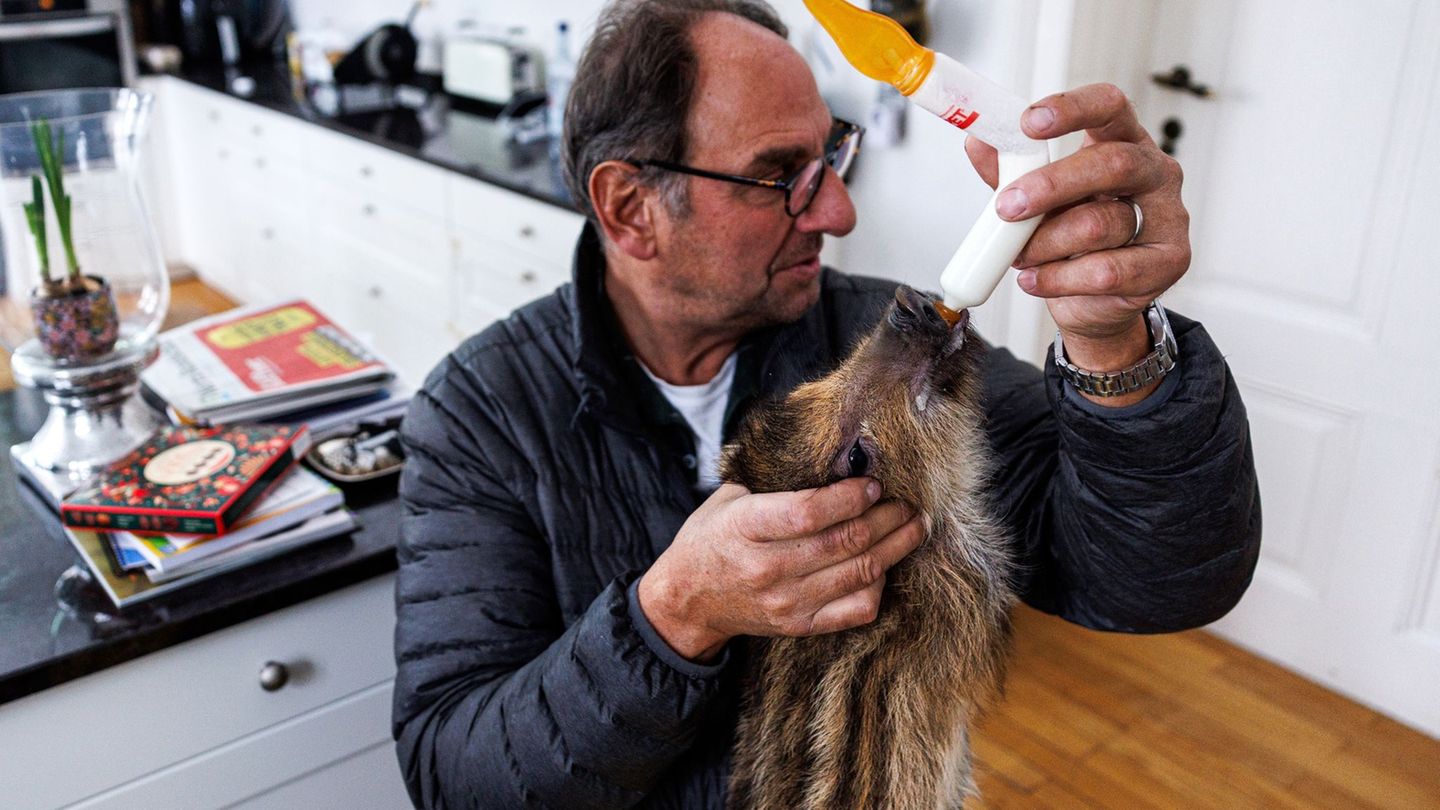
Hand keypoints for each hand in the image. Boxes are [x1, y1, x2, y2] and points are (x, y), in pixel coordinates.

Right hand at [637, 478, 927, 661]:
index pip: (809, 513)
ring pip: (859, 573)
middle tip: (909, 502)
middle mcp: (768, 568)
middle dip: (886, 518)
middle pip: (843, 542)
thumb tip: (839, 460)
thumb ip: (777, 485)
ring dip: (895, 547)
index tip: (873, 483)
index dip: (850, 497)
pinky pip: (856, 610)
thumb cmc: (713, 537)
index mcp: (746, 528)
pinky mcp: (801, 625)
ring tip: (915, 526)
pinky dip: (879, 586)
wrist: (688, 599)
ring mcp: (787, 602)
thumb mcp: (730, 499)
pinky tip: (887, 564)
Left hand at [965, 83, 1189, 376]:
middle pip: (1111, 164)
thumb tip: (978, 141)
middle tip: (1007, 207)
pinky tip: (1036, 279)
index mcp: (1123, 141)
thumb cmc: (1068, 237)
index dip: (1072, 108)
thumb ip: (1009, 171)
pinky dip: (1058, 278)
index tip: (1028, 123)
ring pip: (1098, 225)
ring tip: (1019, 256)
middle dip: (1051, 186)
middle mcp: (1155, 172)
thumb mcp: (1035, 198)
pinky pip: (1106, 272)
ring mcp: (1169, 217)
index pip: (1109, 106)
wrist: (1094, 301)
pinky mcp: (1168, 263)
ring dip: (1044, 244)